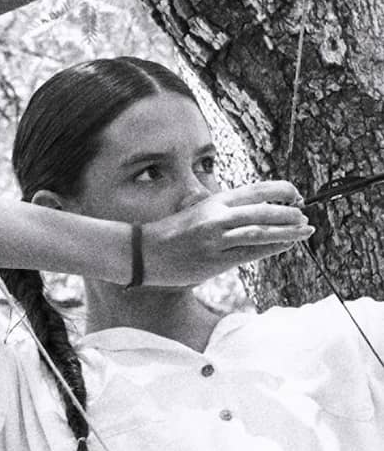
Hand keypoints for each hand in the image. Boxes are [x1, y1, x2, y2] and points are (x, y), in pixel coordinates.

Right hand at [140, 181, 310, 285]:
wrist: (145, 252)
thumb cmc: (173, 232)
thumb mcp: (198, 211)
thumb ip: (224, 210)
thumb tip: (258, 213)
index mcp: (214, 201)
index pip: (256, 190)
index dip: (282, 191)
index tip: (297, 195)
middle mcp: (217, 217)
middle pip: (263, 212)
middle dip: (290, 215)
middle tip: (306, 218)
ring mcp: (216, 239)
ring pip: (260, 232)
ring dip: (287, 232)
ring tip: (305, 231)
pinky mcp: (215, 260)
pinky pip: (250, 253)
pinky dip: (271, 249)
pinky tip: (285, 246)